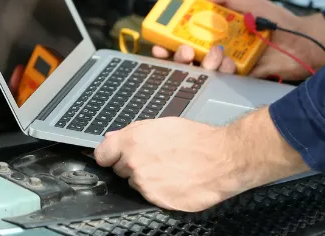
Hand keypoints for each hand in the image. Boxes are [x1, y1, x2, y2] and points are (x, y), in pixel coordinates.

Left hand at [93, 107, 307, 211]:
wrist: (222, 159)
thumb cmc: (195, 138)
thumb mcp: (162, 124)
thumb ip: (133, 132)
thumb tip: (113, 138)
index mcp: (132, 141)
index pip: (102, 154)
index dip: (109, 154)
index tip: (114, 156)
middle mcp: (134, 165)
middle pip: (120, 169)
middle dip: (132, 164)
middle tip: (155, 157)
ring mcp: (145, 186)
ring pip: (136, 183)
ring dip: (147, 178)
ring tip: (170, 168)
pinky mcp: (158, 201)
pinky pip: (151, 196)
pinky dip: (160, 190)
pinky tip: (175, 180)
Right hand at [151, 0, 324, 80]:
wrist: (303, 43)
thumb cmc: (279, 20)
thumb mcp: (249, 3)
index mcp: (218, 29)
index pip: (187, 33)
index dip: (170, 36)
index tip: (159, 38)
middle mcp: (219, 47)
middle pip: (187, 54)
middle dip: (177, 54)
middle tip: (181, 50)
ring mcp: (228, 64)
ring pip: (201, 68)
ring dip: (201, 62)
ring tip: (214, 54)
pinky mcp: (240, 78)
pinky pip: (222, 77)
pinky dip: (221, 70)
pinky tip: (228, 63)